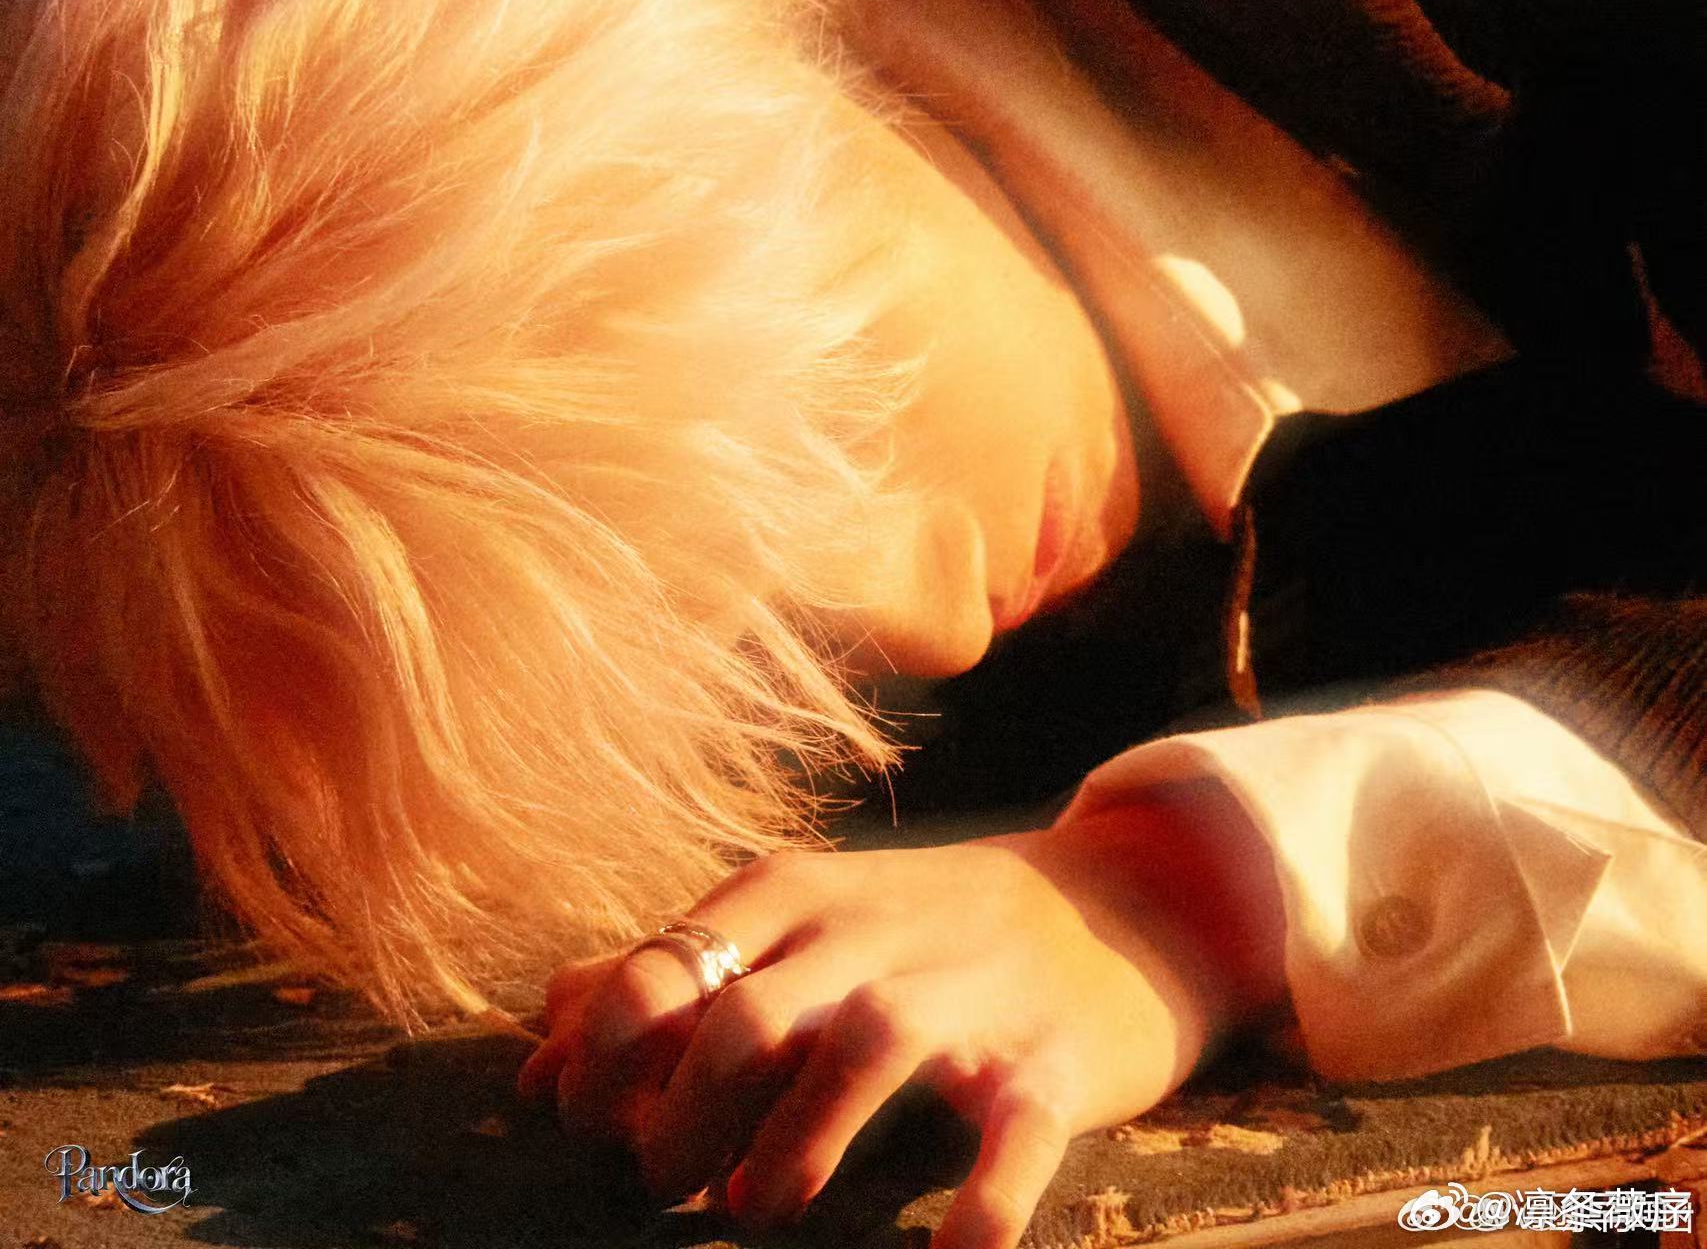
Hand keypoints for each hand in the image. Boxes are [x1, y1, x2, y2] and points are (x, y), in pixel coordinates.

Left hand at [519, 782, 1281, 1248]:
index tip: (584, 1124)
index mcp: (799, 896)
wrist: (1125, 899)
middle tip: (662, 1184)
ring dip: (797, 1141)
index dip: (601, 1058)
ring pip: (867, 1047)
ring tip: (759, 1206)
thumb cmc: (923, 930)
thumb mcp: (798, 925)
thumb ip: (670, 974)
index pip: (668, 965)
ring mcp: (974, 994)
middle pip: (750, 1013)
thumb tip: (538, 1047)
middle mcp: (879, 933)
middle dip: (681, 1113)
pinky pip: (1018, 1136)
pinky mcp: (1058, 1062)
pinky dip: (982, 1206)